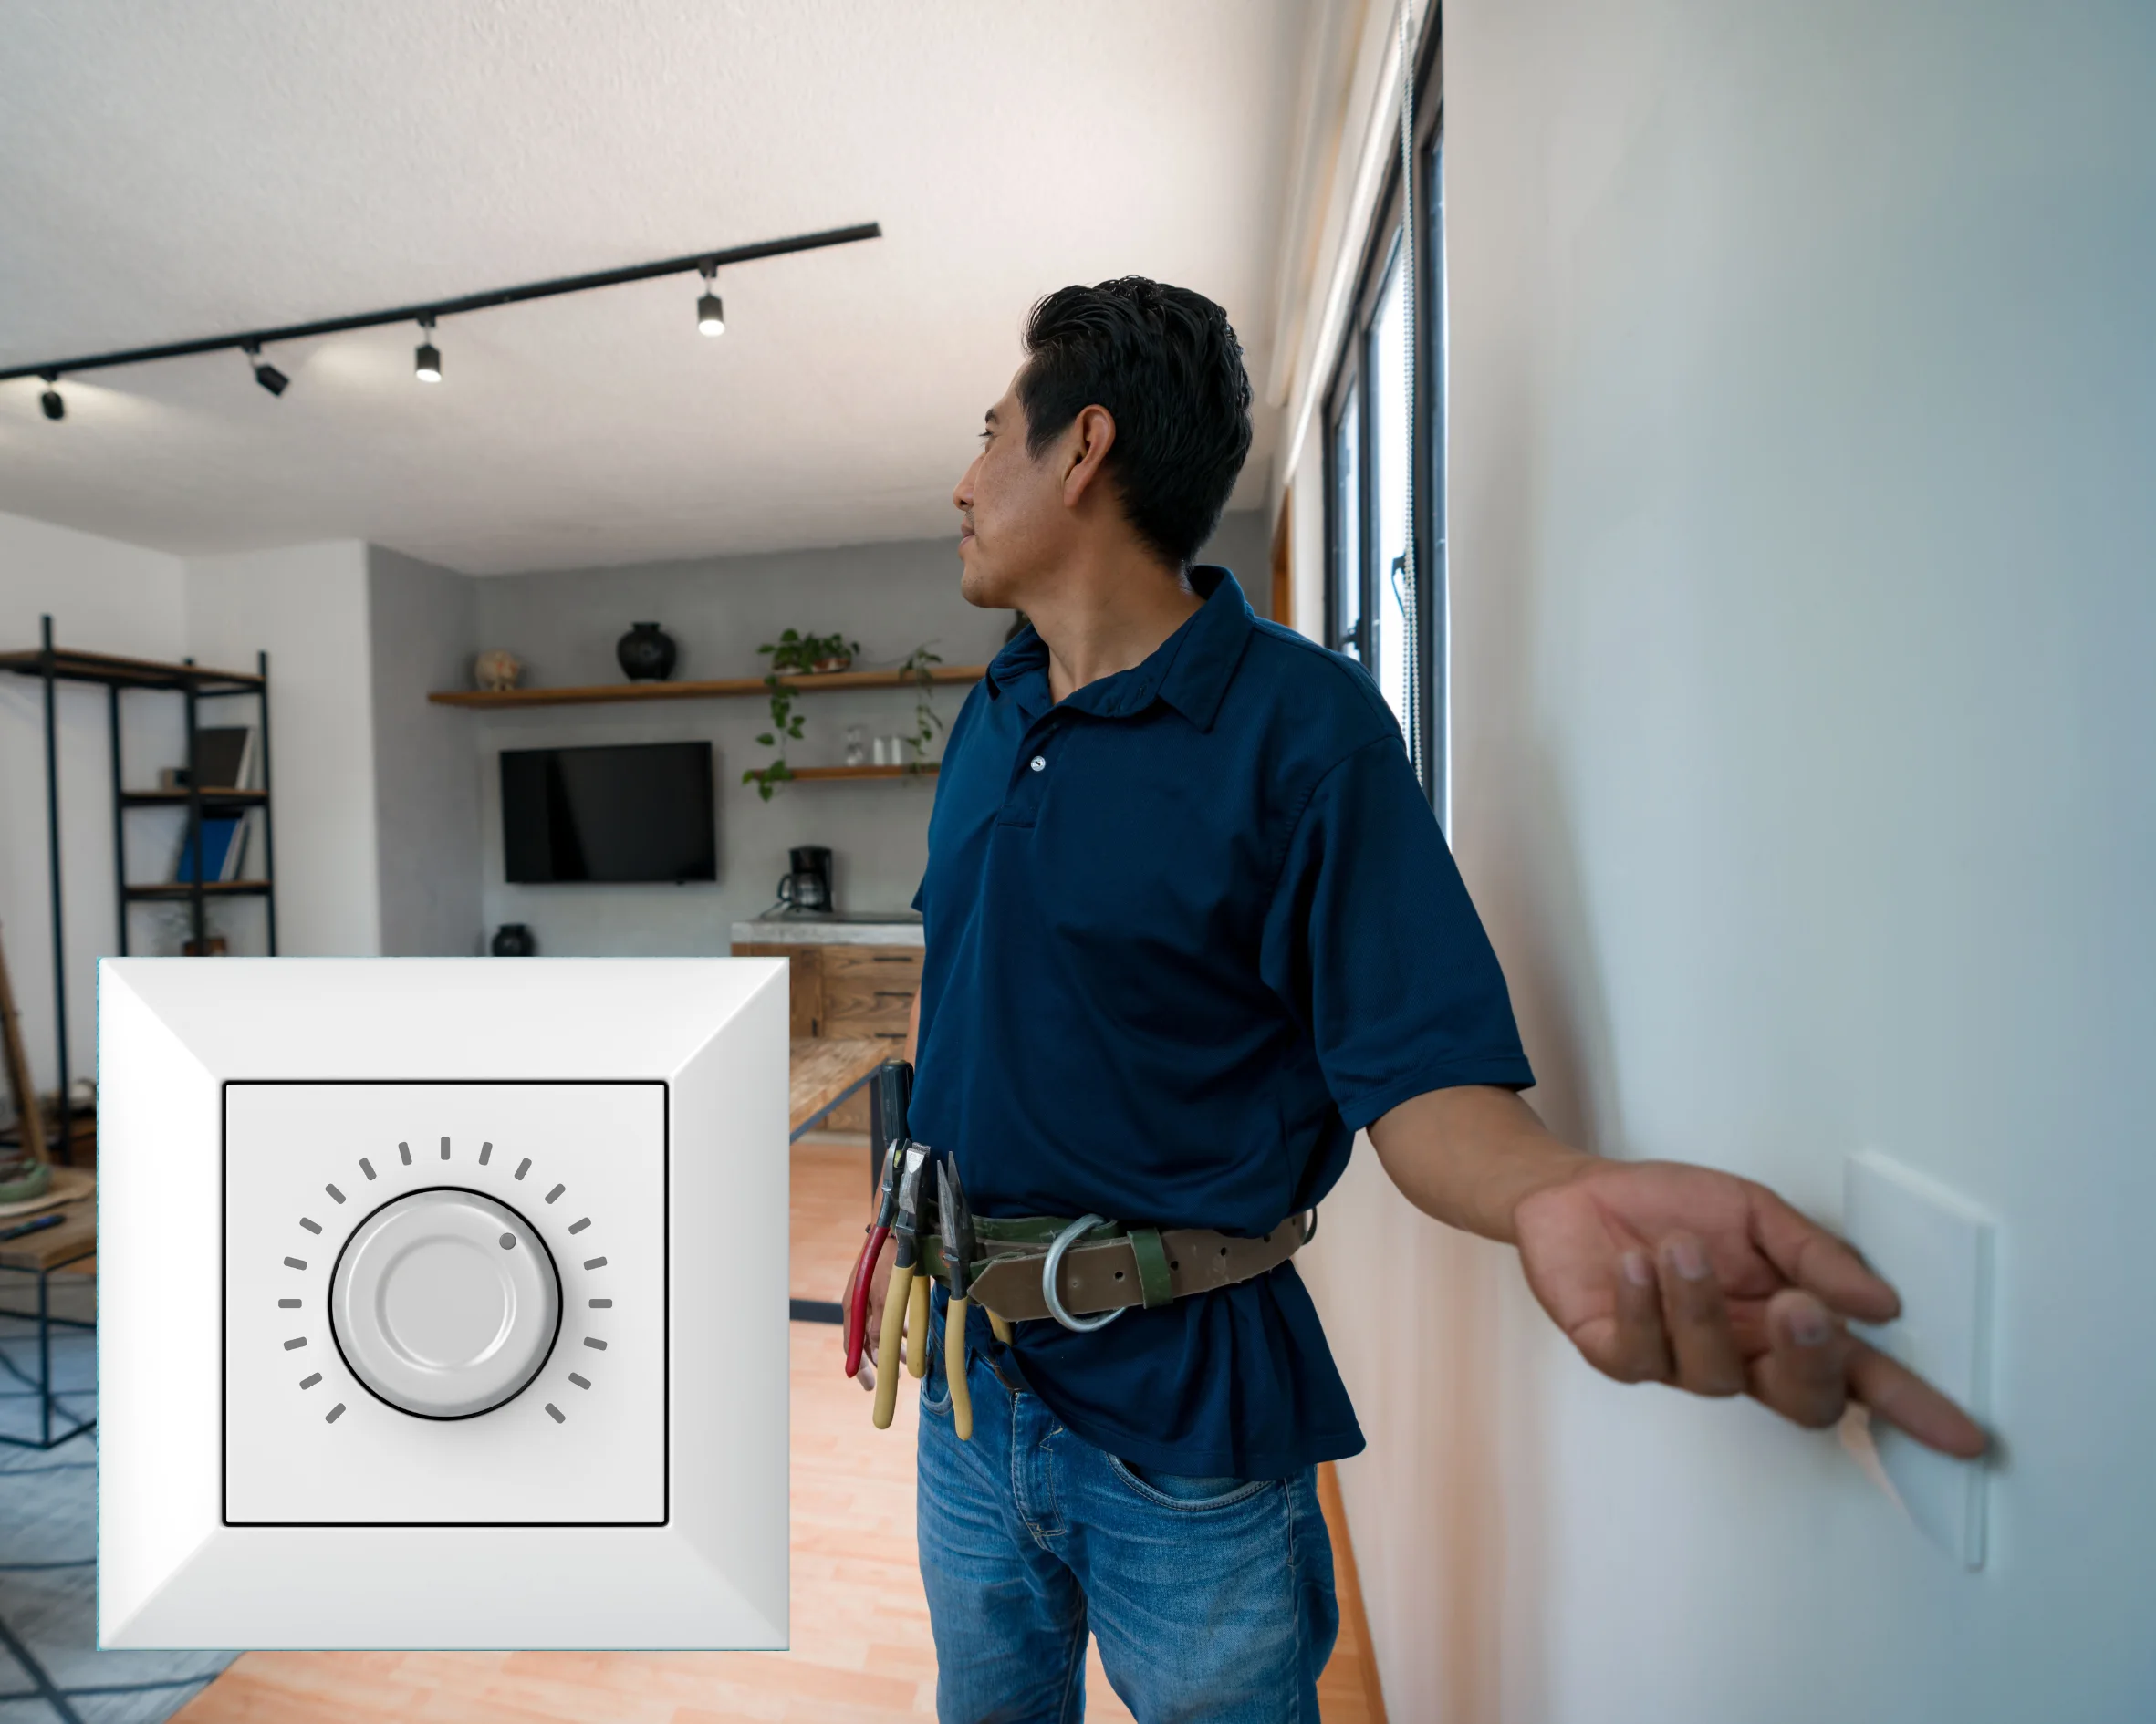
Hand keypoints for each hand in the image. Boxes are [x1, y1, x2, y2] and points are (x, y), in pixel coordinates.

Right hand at [840, 1227, 897, 1392]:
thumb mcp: (885, 1296)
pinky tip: (911, 1335)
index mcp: (853, 1308)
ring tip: (906, 1362)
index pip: (852, 1346)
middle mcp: (860, 1305)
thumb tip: (876, 1350)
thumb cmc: (887, 1261)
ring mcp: (871, 1296)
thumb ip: (879, 1324)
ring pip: (879, 1329)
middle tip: (888, 1380)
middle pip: (865, 1340)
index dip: (861, 1367)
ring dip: (891, 1346)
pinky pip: (889, 1316)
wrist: (894, 1228)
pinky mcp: (884, 1288)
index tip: (869, 1386)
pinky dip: (898, 1329)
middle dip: (877, 1360)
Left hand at [1512, 1157, 1986, 1456]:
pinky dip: (1642, 1304)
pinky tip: (1635, 1264)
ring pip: (1711, 1370)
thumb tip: (1882, 1306)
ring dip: (1700, 1304)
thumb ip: (1815, 1256)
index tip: (1965, 1436)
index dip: (1912, 1411)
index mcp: (1782, 1329)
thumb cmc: (1673, 1209)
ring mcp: (1677, 1362)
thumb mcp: (1755, 1214)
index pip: (1859, 1379)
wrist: (1577, 1192)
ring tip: (1681, 1246)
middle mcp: (1739, 1357)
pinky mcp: (1615, 1353)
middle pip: (1797, 1398)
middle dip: (1806, 1359)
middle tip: (1798, 1305)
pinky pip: (1638, 1351)